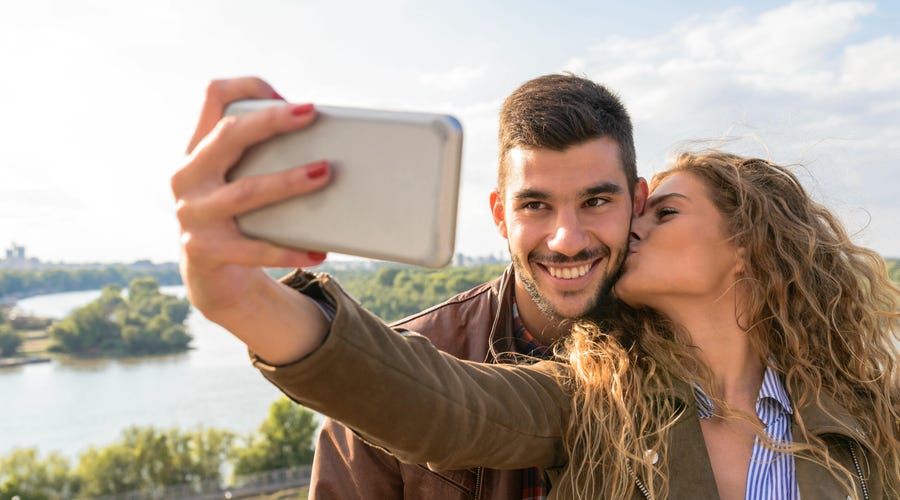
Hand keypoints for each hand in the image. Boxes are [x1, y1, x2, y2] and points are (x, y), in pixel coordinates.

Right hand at [172, 77, 329, 322]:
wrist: (212, 278)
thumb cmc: (240, 218)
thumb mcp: (240, 181)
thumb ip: (263, 157)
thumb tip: (328, 143)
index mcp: (198, 150)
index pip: (213, 97)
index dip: (248, 87)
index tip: (286, 96)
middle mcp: (188, 177)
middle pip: (227, 135)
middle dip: (271, 121)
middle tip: (310, 114)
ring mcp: (192, 215)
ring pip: (245, 192)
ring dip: (288, 182)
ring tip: (324, 173)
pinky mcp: (204, 251)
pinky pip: (253, 249)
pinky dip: (289, 250)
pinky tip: (317, 250)